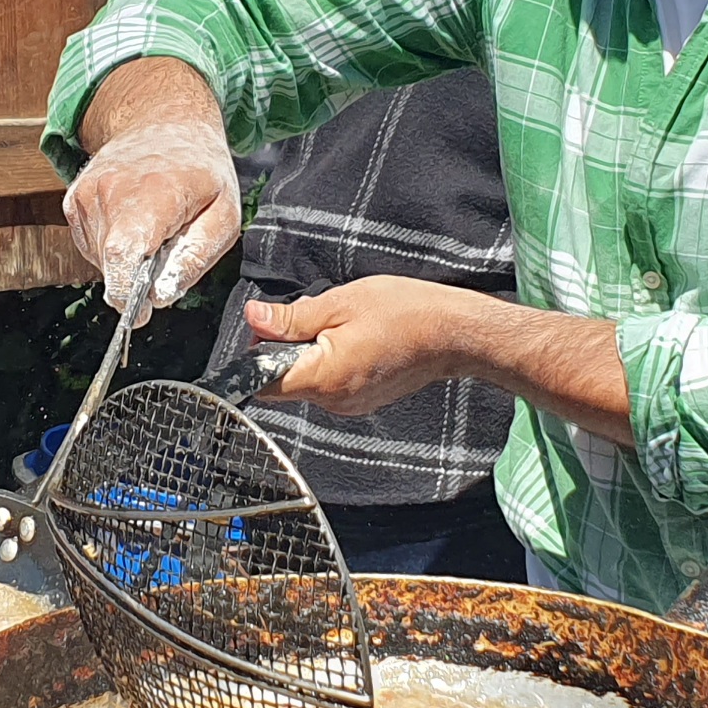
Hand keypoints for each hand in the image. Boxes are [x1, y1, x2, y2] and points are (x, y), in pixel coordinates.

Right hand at [62, 119, 240, 321]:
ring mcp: (86, 195)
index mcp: (151, 193)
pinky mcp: (74, 202)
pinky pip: (92, 245)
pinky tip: (134, 222)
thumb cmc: (200, 170)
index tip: (140, 314)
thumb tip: (161, 295)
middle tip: (167, 250)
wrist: (164, 122)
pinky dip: (114, 247)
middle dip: (138, 275)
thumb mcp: (225, 215)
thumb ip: (196, 257)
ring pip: (101, 258)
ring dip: (128, 260)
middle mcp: (109, 191)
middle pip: (113, 264)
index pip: (124, 254)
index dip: (126, 293)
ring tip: (153, 228)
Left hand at [251, 277, 637, 444]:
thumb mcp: (341, 302)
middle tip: (313, 315)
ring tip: (342, 324)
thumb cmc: (405, 312)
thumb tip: (253, 319)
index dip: (255, 355)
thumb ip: (292, 318)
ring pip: (306, 381)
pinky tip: (355, 339)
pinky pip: (328, 383)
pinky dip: (330, 361)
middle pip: (283, 382)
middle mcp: (332, 401)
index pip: (262, 384)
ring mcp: (348, 405)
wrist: (455, 334)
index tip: (267, 330)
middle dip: (285, 348)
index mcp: (322, 377)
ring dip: (310, 353)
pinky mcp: (362, 401)